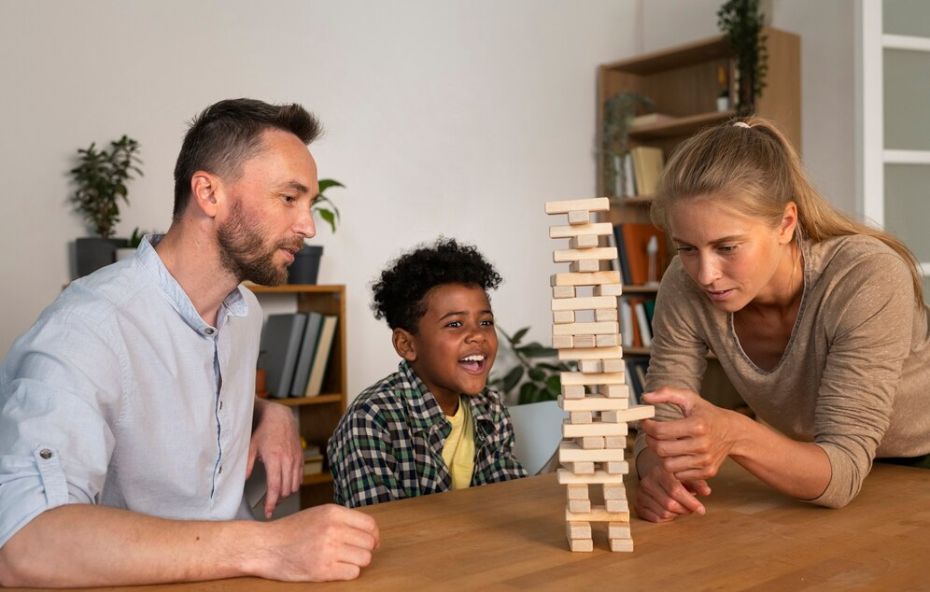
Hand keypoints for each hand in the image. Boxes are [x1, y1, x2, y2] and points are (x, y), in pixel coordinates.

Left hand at [248, 399, 302, 517]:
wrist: (280, 418)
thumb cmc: (264, 431)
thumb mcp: (251, 447)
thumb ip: (247, 464)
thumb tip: (244, 480)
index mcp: (275, 459)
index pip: (275, 487)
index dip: (271, 503)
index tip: (268, 512)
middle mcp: (288, 460)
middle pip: (286, 490)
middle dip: (278, 501)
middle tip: (269, 506)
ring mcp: (296, 460)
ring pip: (294, 486)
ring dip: (286, 494)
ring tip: (276, 497)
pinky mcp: (301, 459)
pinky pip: (300, 478)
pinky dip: (293, 485)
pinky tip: (285, 486)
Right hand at [258, 504, 379, 581]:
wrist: (265, 546)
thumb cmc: (291, 531)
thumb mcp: (319, 514)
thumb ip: (343, 520)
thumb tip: (371, 534)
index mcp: (333, 512)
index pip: (370, 525)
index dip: (374, 536)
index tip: (371, 542)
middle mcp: (332, 529)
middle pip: (369, 543)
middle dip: (364, 550)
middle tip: (351, 553)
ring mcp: (328, 550)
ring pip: (364, 559)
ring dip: (356, 562)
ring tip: (341, 560)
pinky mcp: (322, 570)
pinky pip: (352, 573)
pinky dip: (347, 573)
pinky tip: (335, 568)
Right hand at [634, 448, 710, 521]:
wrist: (655, 475)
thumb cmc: (675, 477)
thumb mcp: (687, 476)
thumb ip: (698, 484)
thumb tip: (706, 491)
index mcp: (660, 471)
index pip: (675, 490)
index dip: (690, 502)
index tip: (701, 510)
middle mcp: (647, 482)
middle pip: (670, 504)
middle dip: (684, 510)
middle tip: (691, 509)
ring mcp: (640, 494)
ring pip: (663, 513)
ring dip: (676, 514)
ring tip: (681, 508)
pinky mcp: (638, 504)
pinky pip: (656, 519)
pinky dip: (667, 518)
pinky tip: (671, 511)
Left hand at [641, 386, 735, 481]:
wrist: (732, 432)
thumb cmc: (706, 414)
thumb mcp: (689, 398)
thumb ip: (666, 393)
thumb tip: (646, 397)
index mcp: (697, 425)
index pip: (660, 430)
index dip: (647, 426)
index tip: (645, 422)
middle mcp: (703, 445)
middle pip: (662, 450)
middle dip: (651, 441)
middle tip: (652, 434)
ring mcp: (706, 460)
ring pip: (668, 465)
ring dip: (662, 455)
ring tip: (665, 444)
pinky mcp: (708, 472)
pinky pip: (680, 475)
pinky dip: (675, 466)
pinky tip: (677, 455)